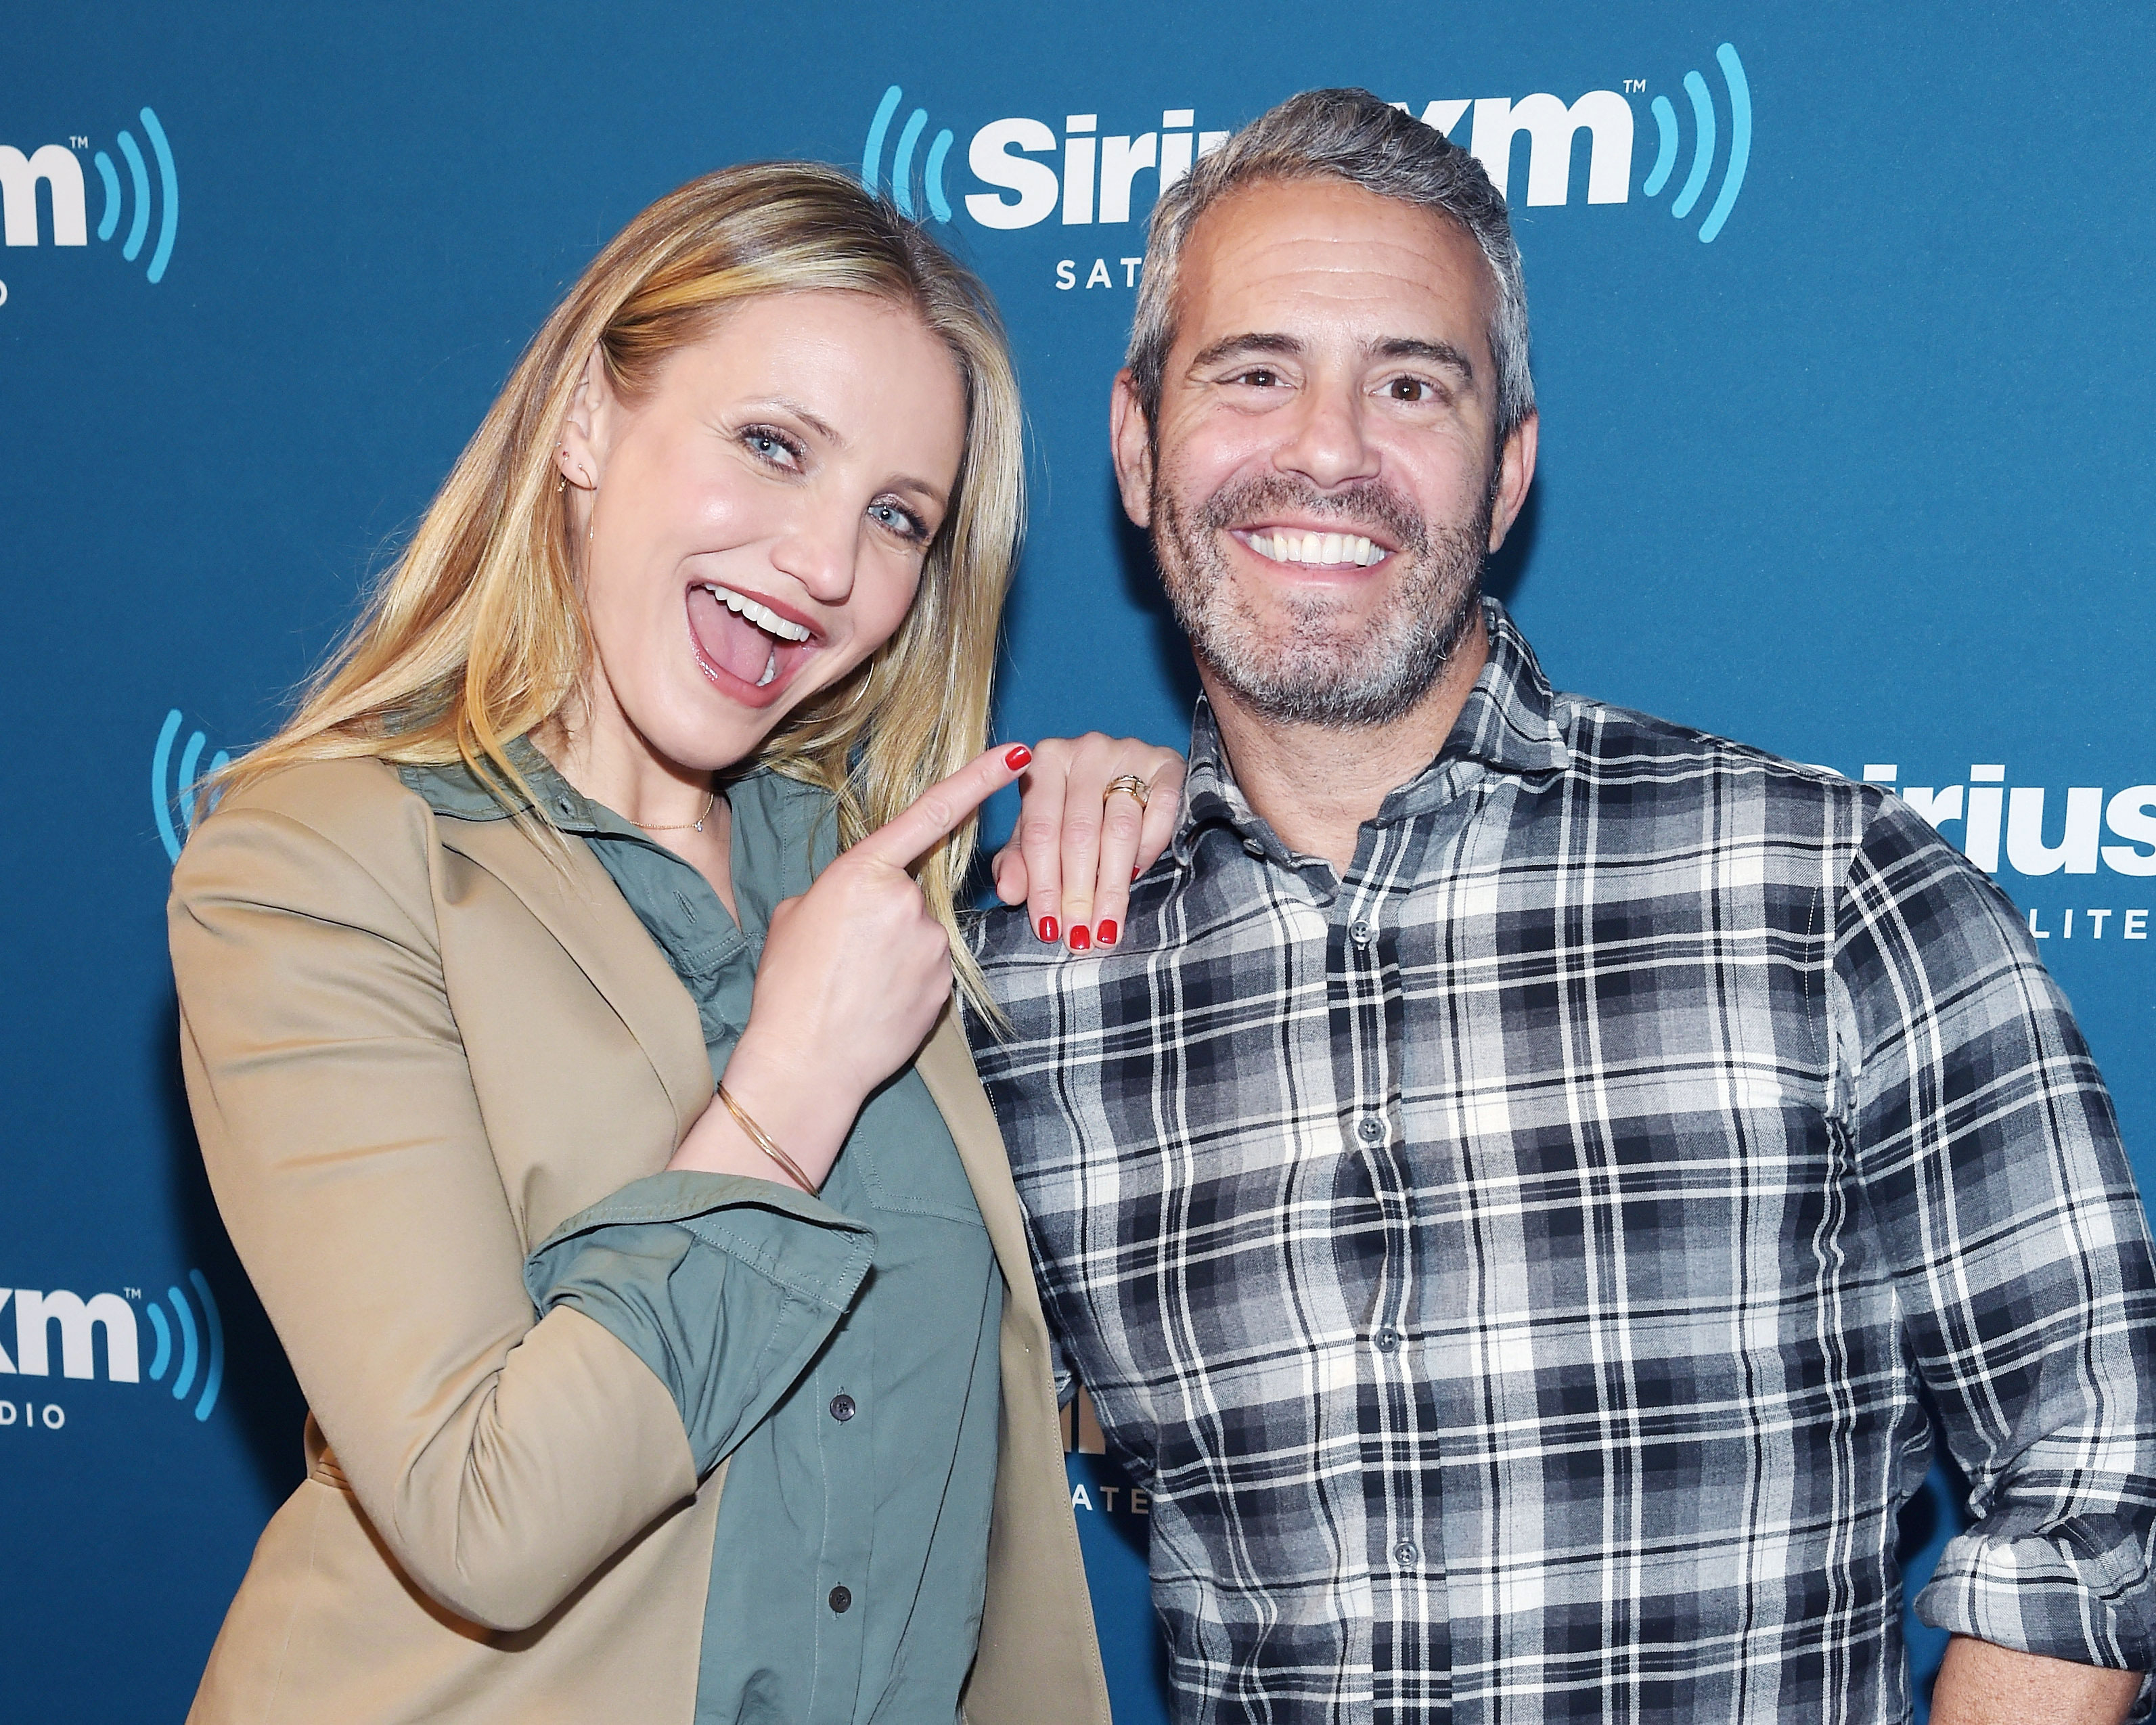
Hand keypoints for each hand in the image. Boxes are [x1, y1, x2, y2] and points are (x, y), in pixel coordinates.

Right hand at [670, 744, 1030, 1187]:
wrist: (805, 1063)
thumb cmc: (788, 987)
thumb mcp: (797, 917)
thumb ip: (842, 888)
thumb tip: (865, 895)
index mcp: (864, 872)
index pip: (932, 813)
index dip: (978, 780)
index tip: (1015, 755)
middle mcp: (909, 901)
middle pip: (911, 890)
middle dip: (884, 914)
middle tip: (844, 954)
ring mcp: (933, 944)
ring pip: (922, 932)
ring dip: (895, 949)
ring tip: (855, 984)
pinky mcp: (946, 983)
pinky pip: (930, 966)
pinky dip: (907, 979)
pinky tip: (876, 1002)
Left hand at [989, 734, 1183, 949]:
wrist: (1131, 774)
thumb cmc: (1073, 809)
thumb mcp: (1039, 834)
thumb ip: (1019, 861)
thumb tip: (1009, 892)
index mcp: (1045, 760)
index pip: (1040, 831)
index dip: (1043, 885)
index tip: (1048, 929)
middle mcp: (1085, 749)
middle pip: (1079, 833)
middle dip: (1078, 893)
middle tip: (1079, 937)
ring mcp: (1129, 751)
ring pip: (1119, 829)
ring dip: (1112, 886)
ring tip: (1105, 927)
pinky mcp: (1167, 762)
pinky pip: (1160, 813)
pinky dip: (1149, 851)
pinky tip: (1136, 879)